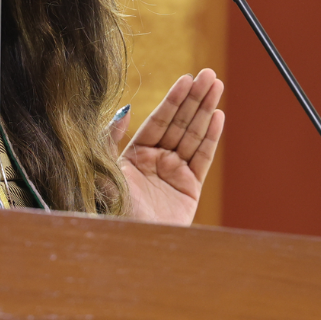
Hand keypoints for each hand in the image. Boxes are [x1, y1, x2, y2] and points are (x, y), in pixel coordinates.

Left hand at [110, 69, 224, 224]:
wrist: (124, 245)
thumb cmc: (108, 211)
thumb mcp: (101, 171)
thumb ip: (111, 139)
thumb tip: (126, 109)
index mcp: (134, 155)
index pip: (158, 121)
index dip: (173, 100)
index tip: (186, 79)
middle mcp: (156, 161)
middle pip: (179, 123)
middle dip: (194, 98)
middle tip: (208, 74)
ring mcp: (174, 174)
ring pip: (193, 136)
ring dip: (206, 110)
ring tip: (217, 86)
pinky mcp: (190, 189)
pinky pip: (203, 158)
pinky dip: (211, 137)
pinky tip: (219, 116)